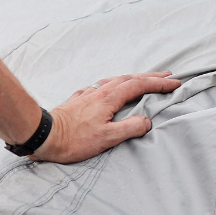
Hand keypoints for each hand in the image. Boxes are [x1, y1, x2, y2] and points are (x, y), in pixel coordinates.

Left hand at [31, 72, 181, 163]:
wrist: (41, 135)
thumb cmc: (72, 140)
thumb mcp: (106, 138)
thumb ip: (130, 128)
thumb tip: (147, 121)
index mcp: (110, 98)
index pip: (140, 86)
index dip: (159, 84)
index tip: (175, 83)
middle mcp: (100, 92)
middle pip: (130, 78)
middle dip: (150, 76)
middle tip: (167, 75)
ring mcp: (88, 94)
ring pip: (115, 80)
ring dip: (133, 78)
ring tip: (142, 78)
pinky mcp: (77, 100)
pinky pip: (100, 86)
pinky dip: (111, 83)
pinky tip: (107, 87)